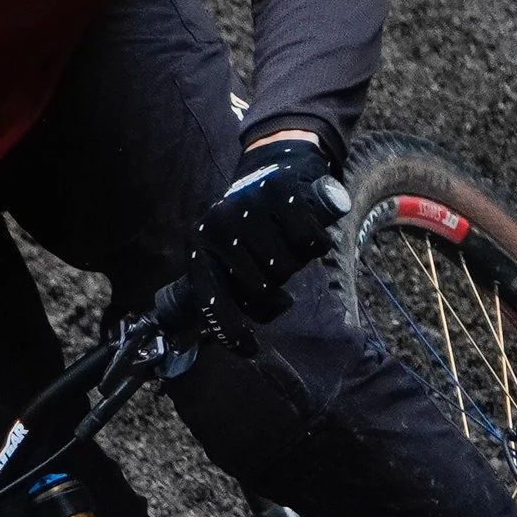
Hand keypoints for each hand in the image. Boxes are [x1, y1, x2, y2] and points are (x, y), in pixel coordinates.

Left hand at [199, 140, 348, 325]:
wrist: (277, 166)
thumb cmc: (255, 228)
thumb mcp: (232, 256)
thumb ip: (232, 289)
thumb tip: (236, 338)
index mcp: (201, 246)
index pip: (211, 299)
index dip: (229, 330)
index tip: (249, 350)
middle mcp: (218, 226)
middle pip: (257, 289)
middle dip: (273, 288)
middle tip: (275, 269)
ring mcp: (249, 207)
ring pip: (284, 268)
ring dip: (294, 265)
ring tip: (287, 246)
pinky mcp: (281, 192)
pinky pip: (309, 243)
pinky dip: (315, 244)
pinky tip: (306, 233)